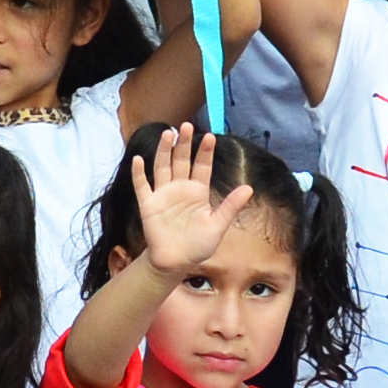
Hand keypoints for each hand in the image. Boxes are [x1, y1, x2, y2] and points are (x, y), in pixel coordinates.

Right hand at [126, 125, 253, 280]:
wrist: (177, 262)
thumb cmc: (199, 245)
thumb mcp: (218, 225)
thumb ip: (230, 206)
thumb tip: (249, 188)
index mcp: (198, 192)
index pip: (202, 166)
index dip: (204, 151)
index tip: (209, 136)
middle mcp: (180, 189)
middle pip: (181, 160)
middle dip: (183, 143)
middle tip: (185, 125)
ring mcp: (163, 195)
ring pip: (163, 167)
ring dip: (164, 151)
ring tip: (167, 134)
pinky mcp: (148, 205)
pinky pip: (142, 186)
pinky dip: (139, 174)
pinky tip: (139, 160)